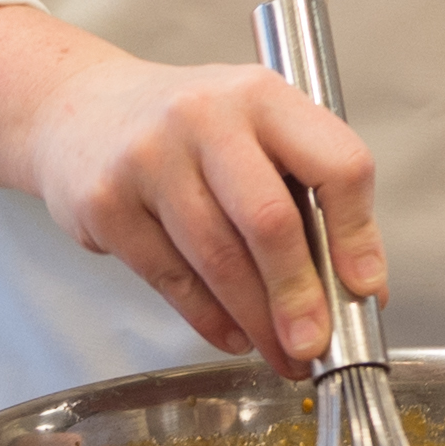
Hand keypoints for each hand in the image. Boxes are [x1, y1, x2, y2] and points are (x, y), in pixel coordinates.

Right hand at [0, 14, 378, 375]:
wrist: (78, 109)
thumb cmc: (186, 126)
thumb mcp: (254, 128)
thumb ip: (308, 189)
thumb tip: (358, 280)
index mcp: (262, 95)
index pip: (335, 164)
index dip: (358, 234)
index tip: (366, 288)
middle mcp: (206, 117)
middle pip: (270, 221)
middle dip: (298, 296)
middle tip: (315, 344)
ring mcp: (149, 159)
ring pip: (217, 260)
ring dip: (256, 319)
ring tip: (280, 350)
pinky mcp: (106, 203)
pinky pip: (170, 278)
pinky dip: (208, 316)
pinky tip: (233, 332)